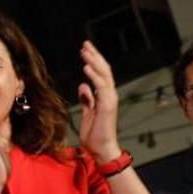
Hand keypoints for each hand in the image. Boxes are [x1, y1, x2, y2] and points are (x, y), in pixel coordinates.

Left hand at [78, 40, 120, 162]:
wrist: (101, 149)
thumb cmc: (94, 134)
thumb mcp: (87, 112)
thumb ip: (87, 99)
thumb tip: (83, 85)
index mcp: (104, 96)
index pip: (101, 74)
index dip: (94, 61)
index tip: (85, 50)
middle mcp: (109, 95)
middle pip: (104, 71)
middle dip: (95, 57)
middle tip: (85, 44)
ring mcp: (110, 100)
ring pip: (104, 75)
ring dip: (94, 62)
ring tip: (85, 51)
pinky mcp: (107, 106)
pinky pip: (102, 88)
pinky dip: (94, 76)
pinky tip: (86, 68)